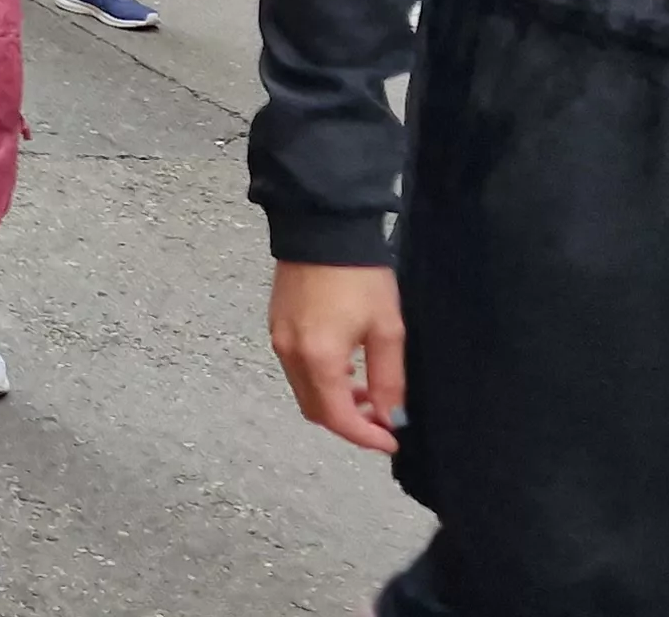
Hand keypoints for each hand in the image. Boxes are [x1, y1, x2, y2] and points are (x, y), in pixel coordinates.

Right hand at [267, 261, 405, 452]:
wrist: (323, 228)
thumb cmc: (360, 277)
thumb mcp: (386, 329)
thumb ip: (388, 379)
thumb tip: (391, 417)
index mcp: (319, 359)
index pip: (338, 418)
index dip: (366, 436)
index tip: (391, 440)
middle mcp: (291, 356)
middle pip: (316, 410)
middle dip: (349, 422)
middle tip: (382, 418)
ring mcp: (278, 340)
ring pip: (304, 391)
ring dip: (334, 401)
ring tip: (366, 390)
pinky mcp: (276, 327)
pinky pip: (296, 369)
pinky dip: (319, 380)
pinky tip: (344, 365)